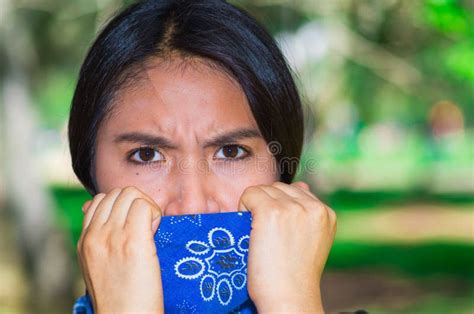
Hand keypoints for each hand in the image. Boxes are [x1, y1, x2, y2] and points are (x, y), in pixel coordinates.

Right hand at [77, 186, 163, 312]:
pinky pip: (145, 207)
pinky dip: (155, 214)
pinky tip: (154, 234)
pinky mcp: (133, 241)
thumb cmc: (119, 298)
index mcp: (85, 241)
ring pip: (131, 194)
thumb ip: (99, 240)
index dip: (121, 207)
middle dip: (136, 203)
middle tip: (145, 226)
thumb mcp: (98, 267)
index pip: (98, 200)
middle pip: (117, 193)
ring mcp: (112, 236)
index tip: (132, 225)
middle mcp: (95, 235)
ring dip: (146, 207)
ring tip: (150, 231)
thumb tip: (94, 212)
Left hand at [239, 181, 336, 312]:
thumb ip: (306, 211)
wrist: (288, 298)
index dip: (279, 210)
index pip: (294, 192)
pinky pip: (249, 194)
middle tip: (266, 236)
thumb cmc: (294, 275)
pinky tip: (250, 231)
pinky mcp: (271, 212)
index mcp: (326, 213)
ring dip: (254, 207)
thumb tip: (301, 185)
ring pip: (263, 189)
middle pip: (278, 188)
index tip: (278, 234)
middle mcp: (313, 206)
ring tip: (260, 235)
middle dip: (266, 205)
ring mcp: (292, 208)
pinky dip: (243, 208)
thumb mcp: (310, 239)